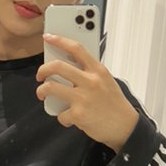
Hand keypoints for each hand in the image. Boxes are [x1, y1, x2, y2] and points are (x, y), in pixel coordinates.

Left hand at [36, 34, 138, 151]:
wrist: (125, 127)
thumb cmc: (114, 104)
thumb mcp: (106, 81)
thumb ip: (89, 73)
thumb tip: (65, 67)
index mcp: (98, 70)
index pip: (76, 48)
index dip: (60, 40)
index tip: (48, 37)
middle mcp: (91, 81)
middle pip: (57, 66)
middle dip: (42, 70)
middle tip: (40, 75)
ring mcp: (84, 98)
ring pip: (50, 87)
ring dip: (42, 91)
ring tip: (43, 94)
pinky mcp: (79, 115)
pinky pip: (60, 113)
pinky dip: (62, 117)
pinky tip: (69, 118)